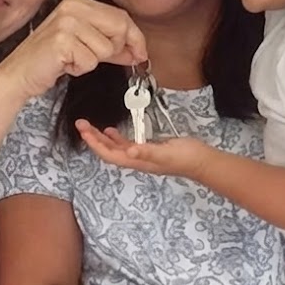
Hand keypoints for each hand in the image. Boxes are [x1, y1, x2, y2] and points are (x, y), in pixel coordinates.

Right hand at [0, 0, 146, 98]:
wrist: (19, 73)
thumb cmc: (50, 59)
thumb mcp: (85, 44)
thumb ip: (112, 44)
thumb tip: (138, 50)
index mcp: (79, 1)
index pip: (121, 16)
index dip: (135, 38)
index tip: (141, 53)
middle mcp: (73, 6)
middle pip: (120, 29)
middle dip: (115, 50)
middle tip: (93, 58)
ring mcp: (67, 22)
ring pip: (106, 48)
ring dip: (92, 61)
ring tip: (71, 59)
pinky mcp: (62, 41)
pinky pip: (90, 61)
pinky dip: (80, 69)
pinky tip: (64, 64)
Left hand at [76, 121, 202, 176]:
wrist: (202, 161)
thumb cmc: (186, 158)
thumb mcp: (166, 152)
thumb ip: (147, 151)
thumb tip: (129, 151)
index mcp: (137, 161)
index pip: (109, 155)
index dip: (95, 144)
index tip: (84, 131)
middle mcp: (136, 160)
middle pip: (109, 151)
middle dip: (93, 138)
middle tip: (81, 123)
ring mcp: (142, 155)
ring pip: (115, 148)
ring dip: (102, 138)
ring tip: (90, 126)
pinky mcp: (149, 149)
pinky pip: (127, 144)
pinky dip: (116, 138)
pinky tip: (112, 131)